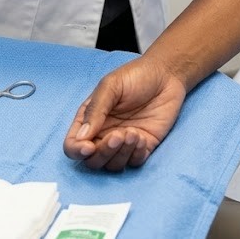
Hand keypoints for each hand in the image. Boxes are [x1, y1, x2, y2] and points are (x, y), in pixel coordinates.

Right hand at [63, 56, 185, 170]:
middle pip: (93, 160)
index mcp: (90, 119)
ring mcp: (124, 143)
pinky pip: (134, 163)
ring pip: (113, 165)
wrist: (166, 74)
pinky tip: (142, 138)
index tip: (88, 147)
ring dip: (121, 154)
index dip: (77, 150)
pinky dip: (136, 155)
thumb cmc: (135, 75)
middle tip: (118, 136)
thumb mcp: (111, 85)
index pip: (73, 144)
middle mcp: (104, 134)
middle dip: (103, 153)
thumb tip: (81, 137)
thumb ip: (95, 110)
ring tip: (133, 133)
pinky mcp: (143, 147)